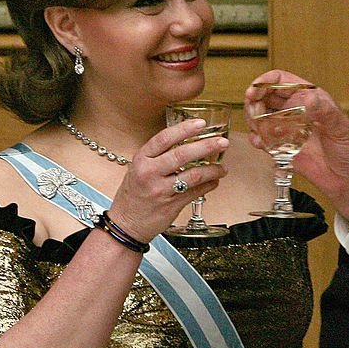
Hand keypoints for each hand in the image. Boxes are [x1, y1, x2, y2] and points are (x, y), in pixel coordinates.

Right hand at [107, 119, 227, 242]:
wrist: (125, 224)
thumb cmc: (134, 194)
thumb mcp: (138, 169)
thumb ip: (158, 156)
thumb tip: (188, 141)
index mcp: (141, 159)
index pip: (164, 138)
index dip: (184, 129)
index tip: (201, 123)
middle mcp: (150, 173)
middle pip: (182, 154)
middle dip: (207, 146)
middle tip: (223, 142)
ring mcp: (160, 190)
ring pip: (193, 175)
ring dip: (213, 170)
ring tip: (222, 167)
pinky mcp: (171, 205)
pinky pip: (196, 192)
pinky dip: (209, 185)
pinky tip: (215, 181)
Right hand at [246, 70, 348, 221]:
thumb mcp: (341, 128)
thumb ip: (325, 112)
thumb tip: (309, 98)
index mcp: (312, 99)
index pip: (283, 81)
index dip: (265, 82)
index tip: (254, 90)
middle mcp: (298, 112)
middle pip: (266, 97)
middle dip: (255, 102)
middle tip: (254, 112)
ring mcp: (290, 130)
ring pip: (262, 117)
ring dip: (254, 121)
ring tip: (258, 128)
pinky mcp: (284, 149)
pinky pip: (264, 140)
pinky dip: (258, 140)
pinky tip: (261, 143)